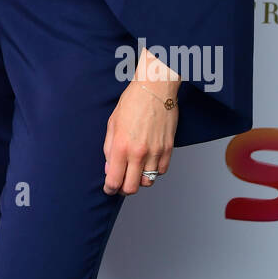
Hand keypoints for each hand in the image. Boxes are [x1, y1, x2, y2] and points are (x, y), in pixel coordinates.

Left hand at [103, 79, 178, 194]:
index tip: (109, 189)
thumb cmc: (132, 102)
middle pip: (132, 187)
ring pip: (148, 182)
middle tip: (121, 184)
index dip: (110, 188)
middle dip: (124, 189)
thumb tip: (109, 168)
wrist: (155, 89)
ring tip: (134, 171)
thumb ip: (109, 149)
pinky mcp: (169, 149)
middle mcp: (139, 153)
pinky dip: (153, 172)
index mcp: (122, 146)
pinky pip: (161, 171)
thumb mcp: (112, 123)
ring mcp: (156, 152)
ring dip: (139, 180)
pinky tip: (148, 163)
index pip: (115, 180)